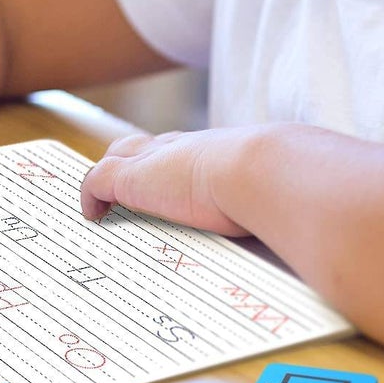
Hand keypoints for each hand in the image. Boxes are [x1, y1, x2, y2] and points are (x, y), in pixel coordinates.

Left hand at [79, 127, 262, 234]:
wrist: (259, 171)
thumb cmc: (274, 185)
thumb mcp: (267, 192)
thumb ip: (267, 206)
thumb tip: (292, 236)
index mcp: (211, 152)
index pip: (179, 151)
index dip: (167, 166)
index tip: (167, 183)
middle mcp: (180, 149)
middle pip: (141, 146)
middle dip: (128, 164)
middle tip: (120, 192)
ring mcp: (153, 160)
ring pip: (115, 157)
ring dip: (107, 181)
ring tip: (100, 209)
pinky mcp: (131, 178)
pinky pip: (97, 181)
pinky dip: (91, 196)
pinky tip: (94, 217)